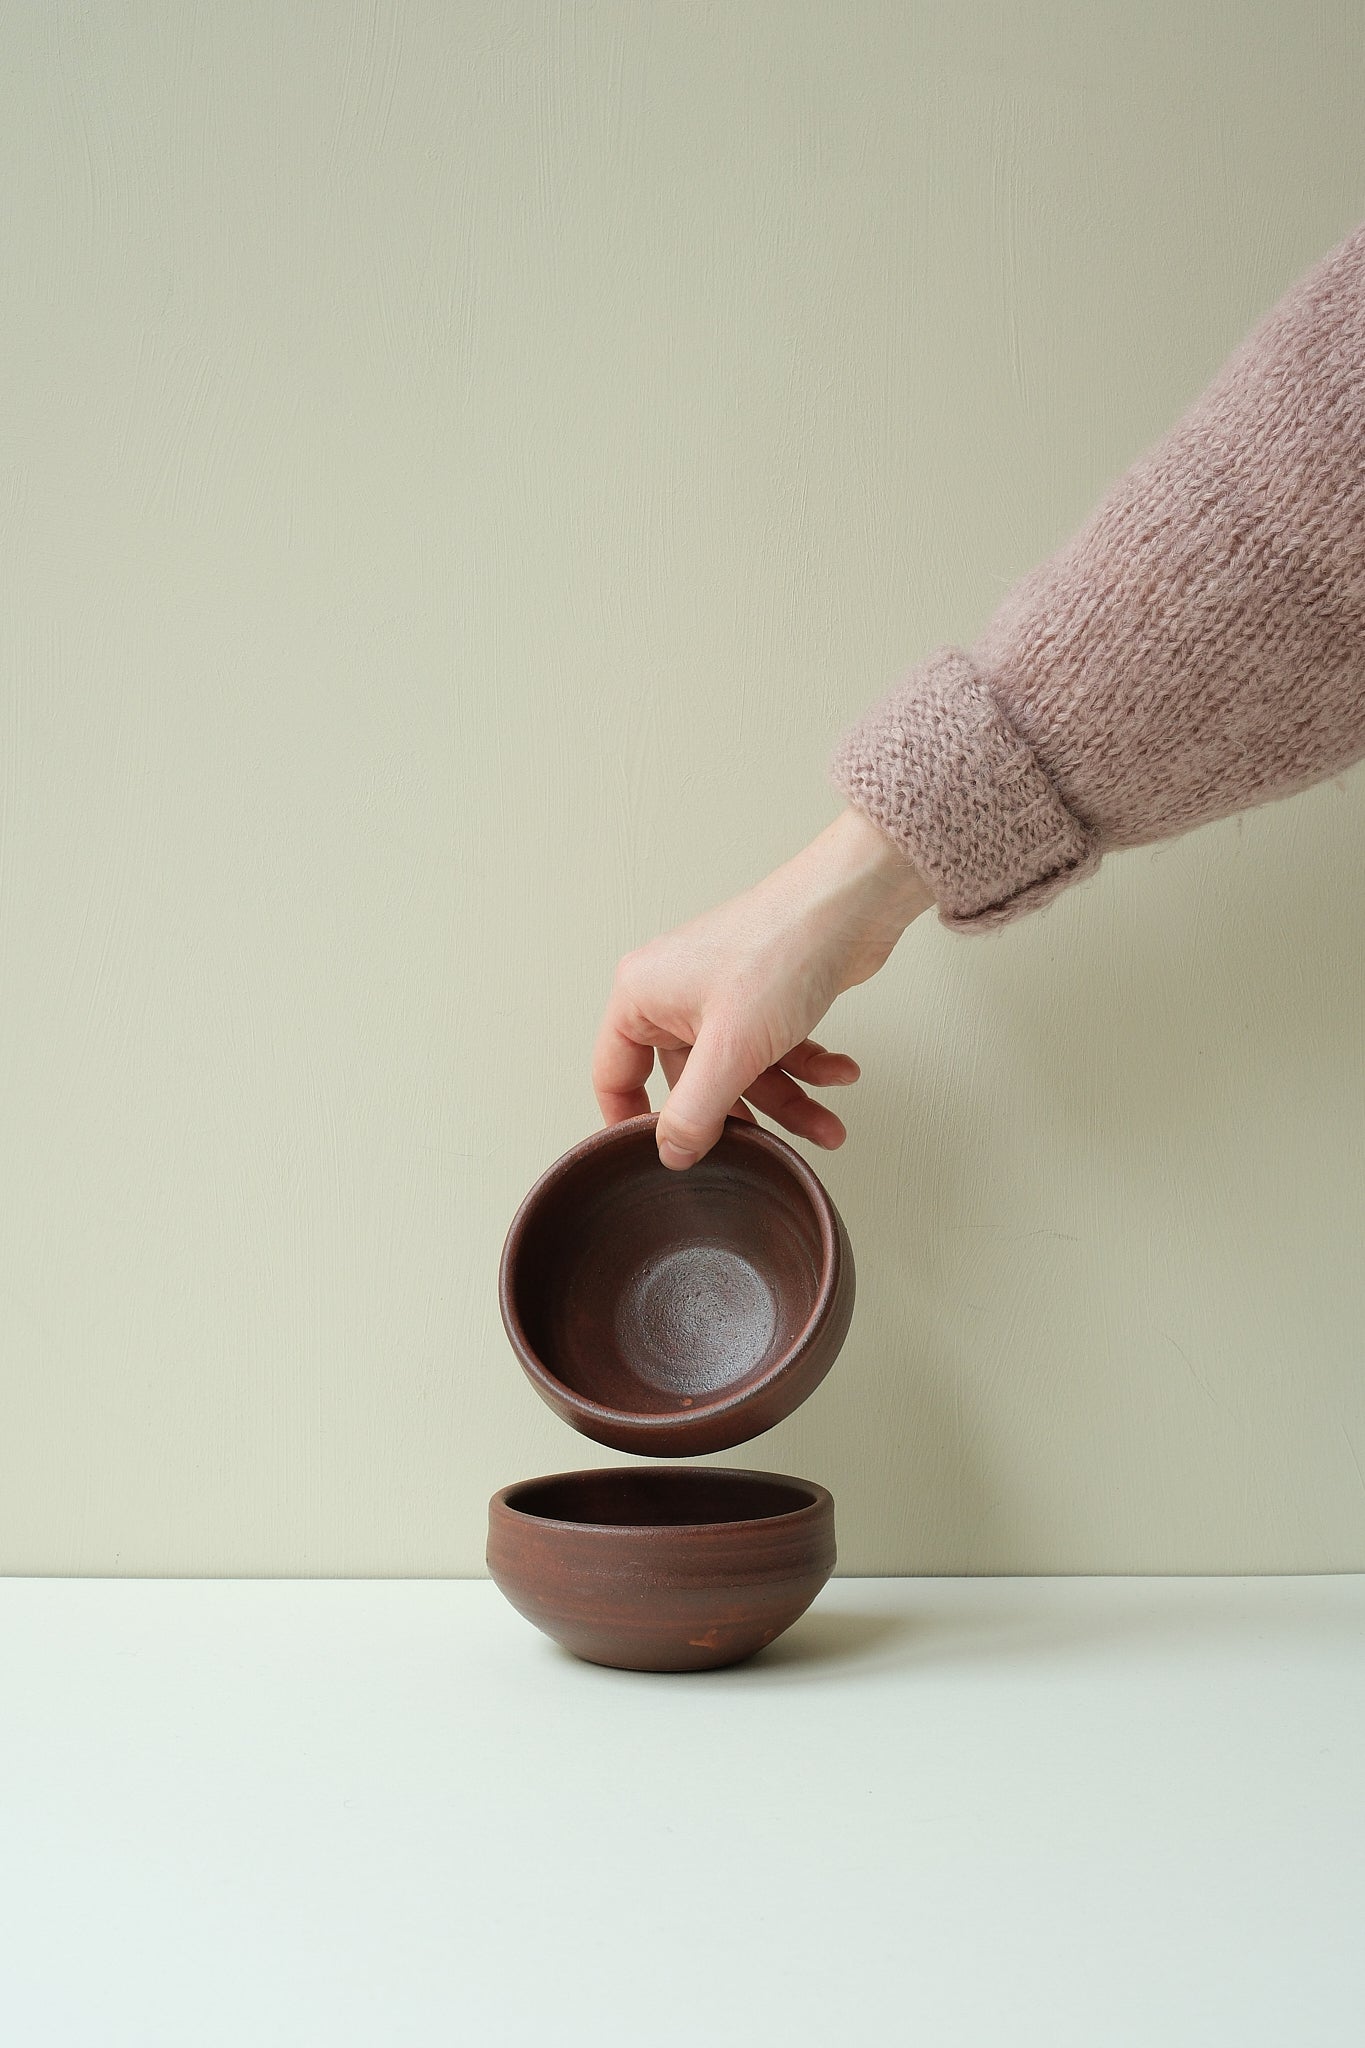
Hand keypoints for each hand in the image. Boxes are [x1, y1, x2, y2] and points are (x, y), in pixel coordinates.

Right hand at [593, 807, 932, 1168]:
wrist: (850, 904)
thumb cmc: (781, 950)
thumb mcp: (730, 1051)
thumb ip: (695, 1111)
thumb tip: (672, 1153)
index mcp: (642, 996)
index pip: (615, 1074)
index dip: (635, 1122)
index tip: (662, 1160)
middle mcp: (674, 993)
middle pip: (692, 1082)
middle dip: (741, 1117)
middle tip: (764, 1149)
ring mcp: (720, 994)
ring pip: (742, 1071)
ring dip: (789, 1101)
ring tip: (828, 1126)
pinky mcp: (763, 995)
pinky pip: (775, 1049)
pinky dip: (808, 1068)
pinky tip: (841, 1075)